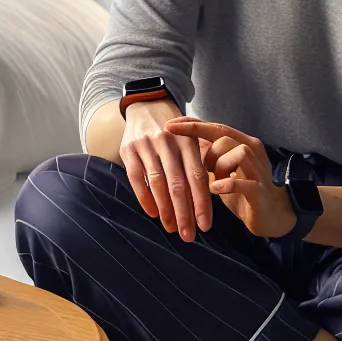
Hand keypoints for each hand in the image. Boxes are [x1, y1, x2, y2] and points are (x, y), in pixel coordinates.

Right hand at [118, 100, 211, 240]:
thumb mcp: (191, 140)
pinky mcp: (129, 150)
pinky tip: (153, 214)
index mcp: (189, 141)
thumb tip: (212, 197)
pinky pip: (136, 178)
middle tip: (189, 236)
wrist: (147, 105)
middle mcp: (169, 142)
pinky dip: (145, 198)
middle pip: (178, 184)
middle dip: (184, 213)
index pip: (198, 177)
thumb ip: (199, 164)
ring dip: (166, 210)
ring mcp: (147, 145)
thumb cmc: (176, 132)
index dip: (202, 203)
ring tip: (172, 228)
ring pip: (158, 184)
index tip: (205, 226)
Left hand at [164, 119, 295, 238]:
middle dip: (208, 154)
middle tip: (206, 172)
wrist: (271, 215)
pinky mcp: (260, 191)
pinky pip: (243, 182)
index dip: (193, 125)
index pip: (217, 127)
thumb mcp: (222, 170)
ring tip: (214, 182)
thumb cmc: (242, 191)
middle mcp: (254, 152)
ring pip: (237, 154)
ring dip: (219, 167)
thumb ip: (209, 155)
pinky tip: (215, 189)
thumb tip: (184, 141)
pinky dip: (226, 184)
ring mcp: (259, 170)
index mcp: (245, 143)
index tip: (169, 125)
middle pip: (225, 139)